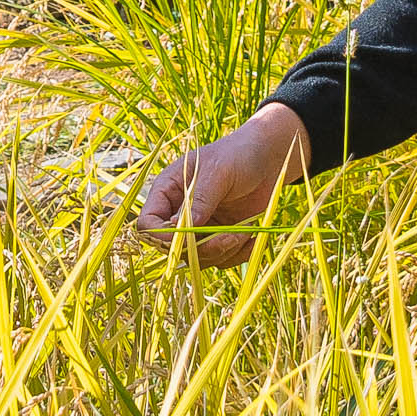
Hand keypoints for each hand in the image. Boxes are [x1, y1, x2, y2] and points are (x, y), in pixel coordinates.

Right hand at [133, 104, 310, 267]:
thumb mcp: (217, 172)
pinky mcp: (220, 237)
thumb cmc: (238, 155)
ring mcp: (199, 228)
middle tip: (229, 237)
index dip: (160, 236)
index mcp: (167, 191)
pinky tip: (252, 237)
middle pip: (173, 248)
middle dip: (202, 248)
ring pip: (199, 259)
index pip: (147, 223)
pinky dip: (238, 254)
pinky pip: (221, 260)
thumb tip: (181, 230)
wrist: (269, 159)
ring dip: (223, 251)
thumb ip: (199, 200)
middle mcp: (179, 213)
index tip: (187, 238)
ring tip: (244, 231)